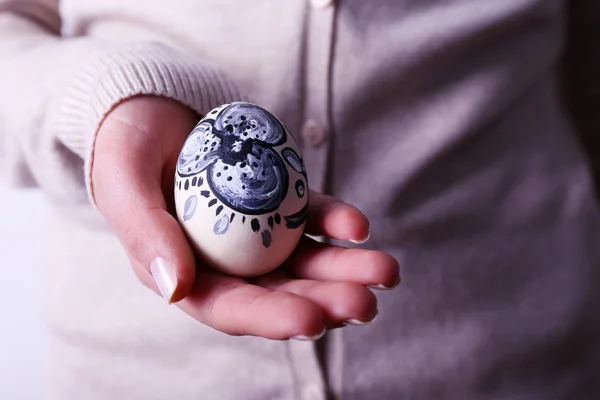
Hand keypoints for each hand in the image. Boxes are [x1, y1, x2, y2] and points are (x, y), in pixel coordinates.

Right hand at [92, 96, 399, 339]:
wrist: (150, 110)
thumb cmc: (127, 148)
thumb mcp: (125, 185)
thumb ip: (147, 235)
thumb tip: (176, 289)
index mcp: (187, 275)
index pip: (232, 308)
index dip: (272, 318)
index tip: (312, 320)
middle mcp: (227, 263)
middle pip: (280, 291)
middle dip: (324, 301)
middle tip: (366, 304)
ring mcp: (256, 234)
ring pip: (305, 261)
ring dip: (344, 269)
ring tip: (384, 271)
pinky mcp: (277, 202)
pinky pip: (309, 216)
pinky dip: (335, 222)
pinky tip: (356, 226)